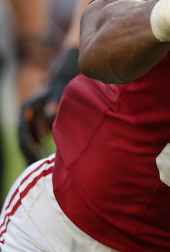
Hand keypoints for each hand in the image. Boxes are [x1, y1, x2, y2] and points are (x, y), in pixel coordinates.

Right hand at [18, 48, 79, 162]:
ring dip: (32, 154)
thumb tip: (49, 116)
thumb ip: (53, 105)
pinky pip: (34, 140)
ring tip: (41, 170)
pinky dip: (38, 150)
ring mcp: (29, 120)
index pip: (23, 134)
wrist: (64, 80)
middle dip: (29, 155)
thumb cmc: (62, 88)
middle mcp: (25, 116)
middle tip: (38, 171)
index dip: (29, 148)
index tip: (36, 161)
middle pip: (23, 140)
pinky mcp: (37, 124)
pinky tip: (46, 162)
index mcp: (27, 109)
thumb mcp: (57, 95)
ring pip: (27, 142)